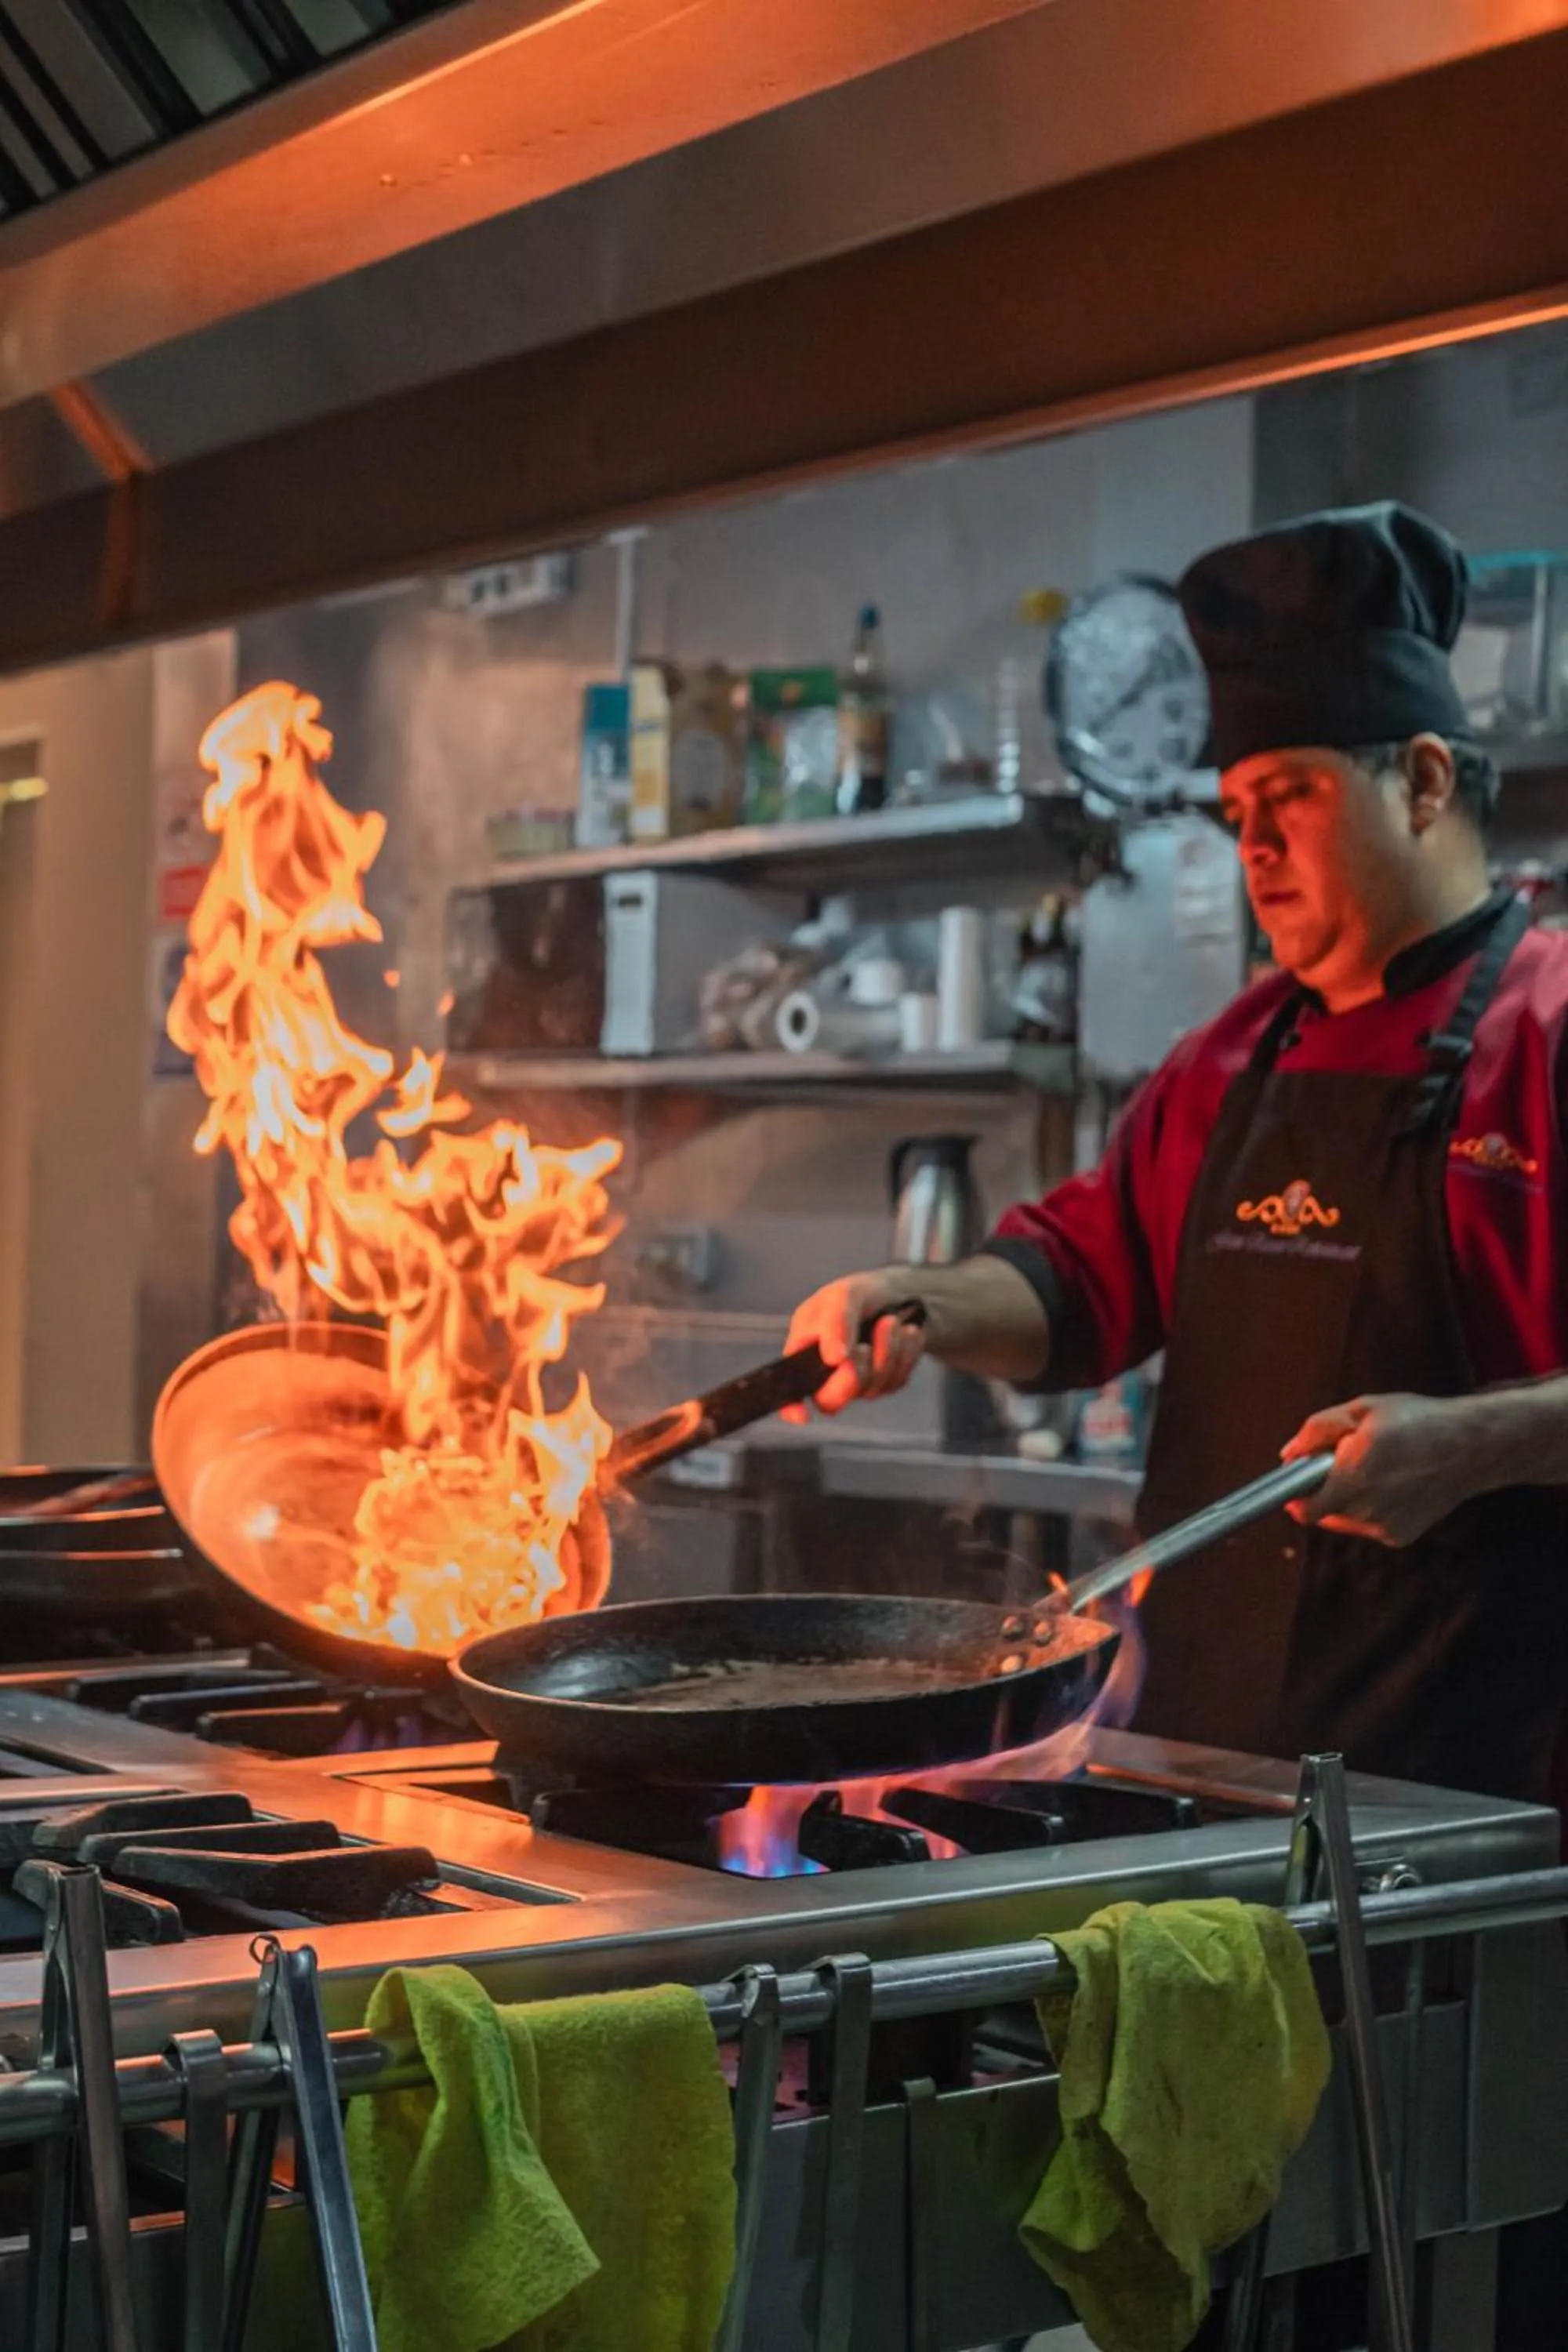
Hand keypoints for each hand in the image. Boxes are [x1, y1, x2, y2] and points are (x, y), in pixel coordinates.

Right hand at [781, 1270, 926, 1420]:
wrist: (901, 1293)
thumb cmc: (860, 1294)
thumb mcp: (843, 1295)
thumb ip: (835, 1323)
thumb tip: (833, 1358)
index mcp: (803, 1350)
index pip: (788, 1390)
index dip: (789, 1407)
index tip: (802, 1416)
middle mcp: (825, 1373)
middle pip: (831, 1401)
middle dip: (853, 1373)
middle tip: (865, 1345)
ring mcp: (857, 1382)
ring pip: (871, 1388)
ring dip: (887, 1351)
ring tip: (891, 1321)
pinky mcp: (884, 1383)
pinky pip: (896, 1381)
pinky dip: (905, 1352)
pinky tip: (906, 1332)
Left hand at [1281, 1394, 1476, 1546]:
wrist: (1472, 1447)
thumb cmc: (1418, 1421)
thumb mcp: (1363, 1410)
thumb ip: (1318, 1431)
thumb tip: (1289, 1454)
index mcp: (1354, 1476)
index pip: (1305, 1509)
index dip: (1296, 1496)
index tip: (1299, 1480)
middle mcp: (1368, 1509)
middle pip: (1324, 1512)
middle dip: (1326, 1489)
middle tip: (1346, 1462)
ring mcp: (1385, 1527)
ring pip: (1345, 1519)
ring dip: (1348, 1499)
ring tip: (1376, 1470)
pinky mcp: (1400, 1536)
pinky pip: (1368, 1525)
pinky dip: (1370, 1509)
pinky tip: (1393, 1485)